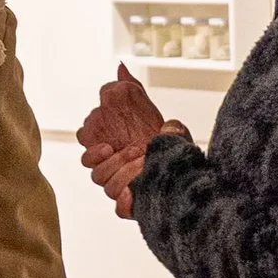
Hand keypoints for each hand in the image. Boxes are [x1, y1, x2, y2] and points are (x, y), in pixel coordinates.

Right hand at [79, 65, 166, 216]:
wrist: (188, 165)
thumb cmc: (164, 140)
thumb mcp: (150, 111)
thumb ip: (132, 91)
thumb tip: (121, 68)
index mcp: (112, 153)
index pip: (88, 155)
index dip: (92, 152)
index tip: (107, 146)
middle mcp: (114, 172)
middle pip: (96, 173)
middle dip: (114, 162)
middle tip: (135, 151)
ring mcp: (123, 190)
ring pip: (107, 188)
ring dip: (124, 175)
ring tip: (144, 163)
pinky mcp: (134, 205)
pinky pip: (119, 209)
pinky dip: (124, 202)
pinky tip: (135, 194)